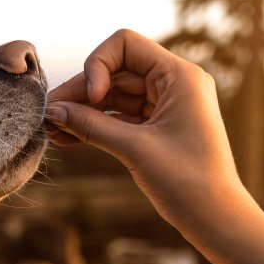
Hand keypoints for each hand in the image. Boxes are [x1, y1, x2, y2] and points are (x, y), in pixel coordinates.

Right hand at [44, 29, 259, 242]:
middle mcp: (174, 83)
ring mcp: (165, 105)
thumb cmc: (187, 182)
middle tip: (48, 115)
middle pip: (115, 72)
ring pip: (114, 96)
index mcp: (179, 76)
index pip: (125, 45)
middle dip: (81, 92)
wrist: (216, 219)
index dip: (98, 65)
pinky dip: (96, 125)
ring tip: (51, 129)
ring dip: (83, 111)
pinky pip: (120, 117)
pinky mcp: (158, 127)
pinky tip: (67, 137)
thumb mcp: (134, 149)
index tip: (91, 98)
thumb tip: (52, 111)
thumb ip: (91, 126)